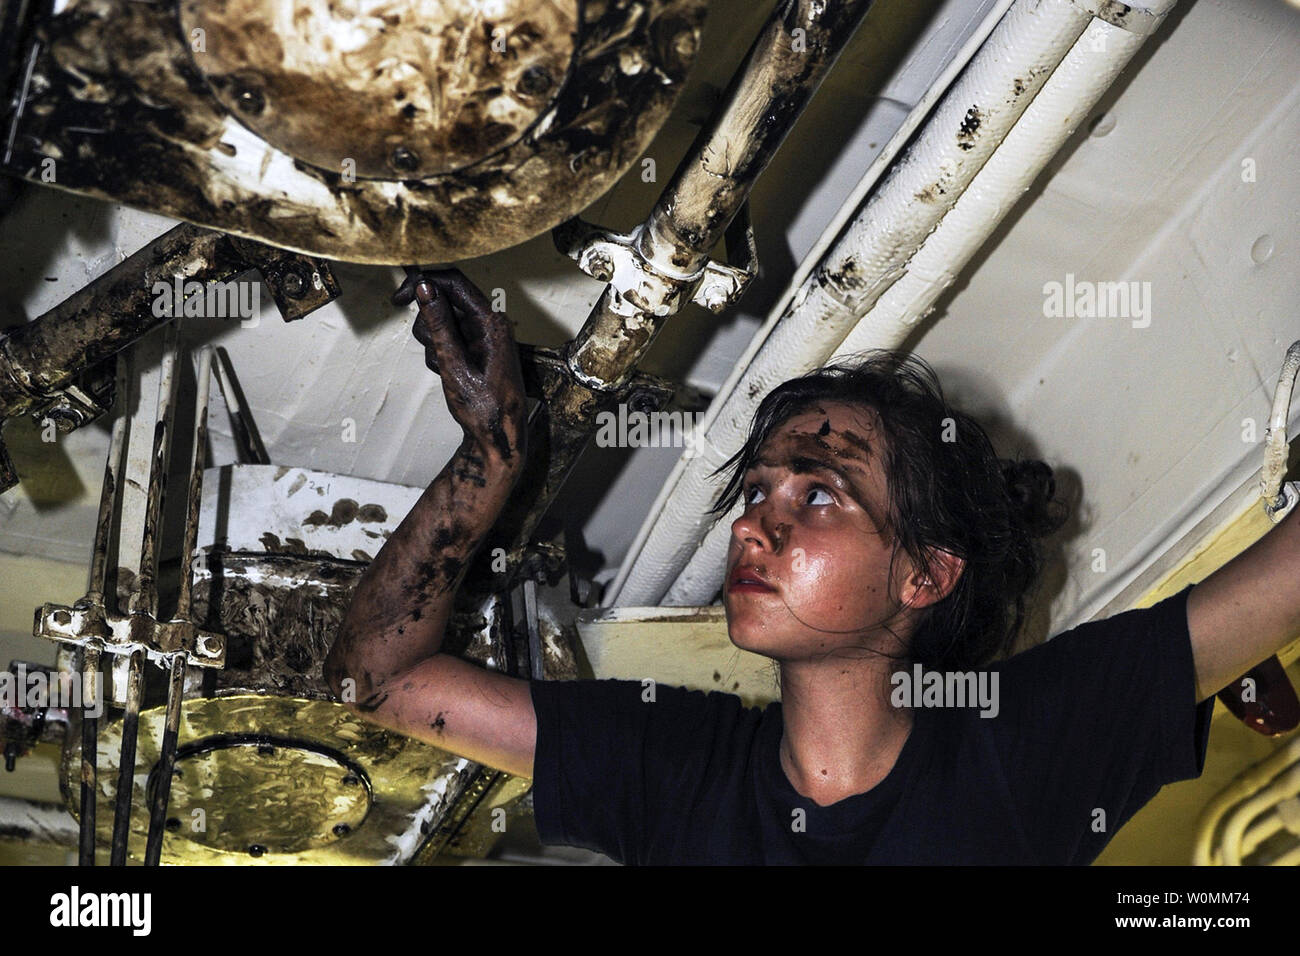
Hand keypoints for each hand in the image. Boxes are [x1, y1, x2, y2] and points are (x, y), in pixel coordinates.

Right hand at [394, 268, 526, 466]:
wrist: (498, 436)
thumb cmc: (484, 407)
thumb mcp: (454, 364)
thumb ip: (439, 323)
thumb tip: (424, 287)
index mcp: (491, 322)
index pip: (454, 282)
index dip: (423, 282)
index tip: (399, 297)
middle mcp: (489, 323)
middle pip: (445, 301)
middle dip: (429, 324)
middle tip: (434, 351)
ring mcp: (482, 336)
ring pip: (442, 321)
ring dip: (434, 343)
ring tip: (445, 369)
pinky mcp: (475, 347)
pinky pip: (447, 338)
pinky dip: (440, 353)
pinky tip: (450, 374)